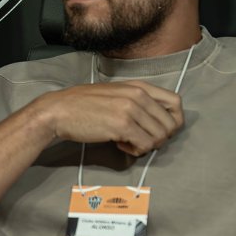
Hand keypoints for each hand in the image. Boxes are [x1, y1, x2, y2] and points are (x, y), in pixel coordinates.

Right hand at [37, 81, 183, 155]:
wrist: (59, 110)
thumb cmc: (83, 104)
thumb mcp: (115, 93)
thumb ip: (137, 100)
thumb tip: (156, 119)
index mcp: (139, 86)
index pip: (176, 102)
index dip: (173, 120)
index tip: (160, 129)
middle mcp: (138, 95)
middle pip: (171, 123)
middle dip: (160, 137)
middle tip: (141, 139)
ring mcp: (131, 109)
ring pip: (160, 137)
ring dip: (146, 145)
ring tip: (128, 141)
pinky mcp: (122, 125)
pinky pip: (145, 145)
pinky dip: (135, 150)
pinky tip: (120, 144)